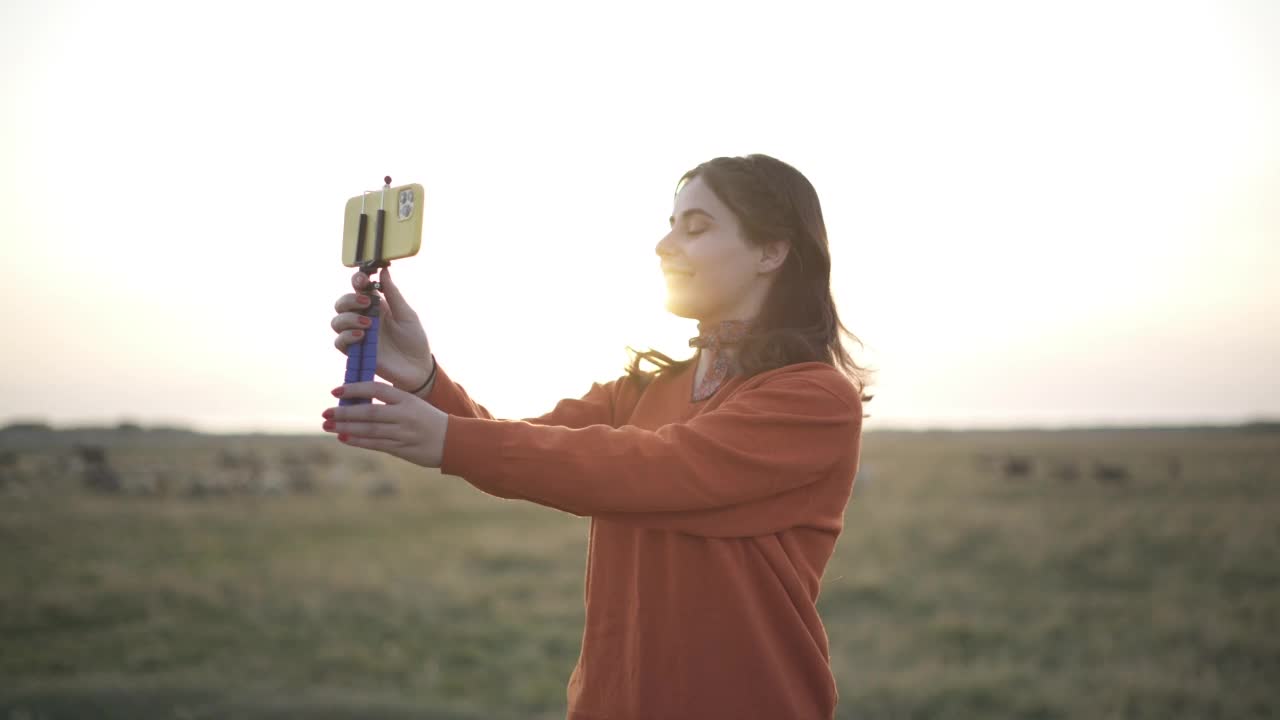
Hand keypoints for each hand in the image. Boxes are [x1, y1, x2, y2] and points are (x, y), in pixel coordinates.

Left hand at [322, 382, 448, 467]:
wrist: (454, 441)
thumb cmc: (429, 421)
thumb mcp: (413, 404)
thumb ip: (390, 403)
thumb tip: (357, 402)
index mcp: (407, 399)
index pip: (376, 389)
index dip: (355, 389)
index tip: (335, 390)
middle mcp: (404, 415)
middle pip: (369, 412)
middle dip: (344, 412)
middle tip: (325, 412)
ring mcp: (403, 434)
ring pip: (369, 430)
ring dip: (346, 428)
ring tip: (328, 426)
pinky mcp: (403, 450)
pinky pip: (376, 444)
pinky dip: (358, 441)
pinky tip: (344, 438)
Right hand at [331, 268, 433, 390]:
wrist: (418, 368)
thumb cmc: (415, 340)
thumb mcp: (407, 314)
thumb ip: (393, 294)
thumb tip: (384, 270)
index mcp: (376, 306)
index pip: (358, 289)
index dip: (356, 280)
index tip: (362, 279)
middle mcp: (363, 318)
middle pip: (342, 303)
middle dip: (349, 299)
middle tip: (366, 302)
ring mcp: (358, 336)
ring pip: (337, 322)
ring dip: (348, 318)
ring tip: (368, 323)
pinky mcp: (356, 353)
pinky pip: (339, 342)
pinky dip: (347, 336)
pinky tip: (362, 336)